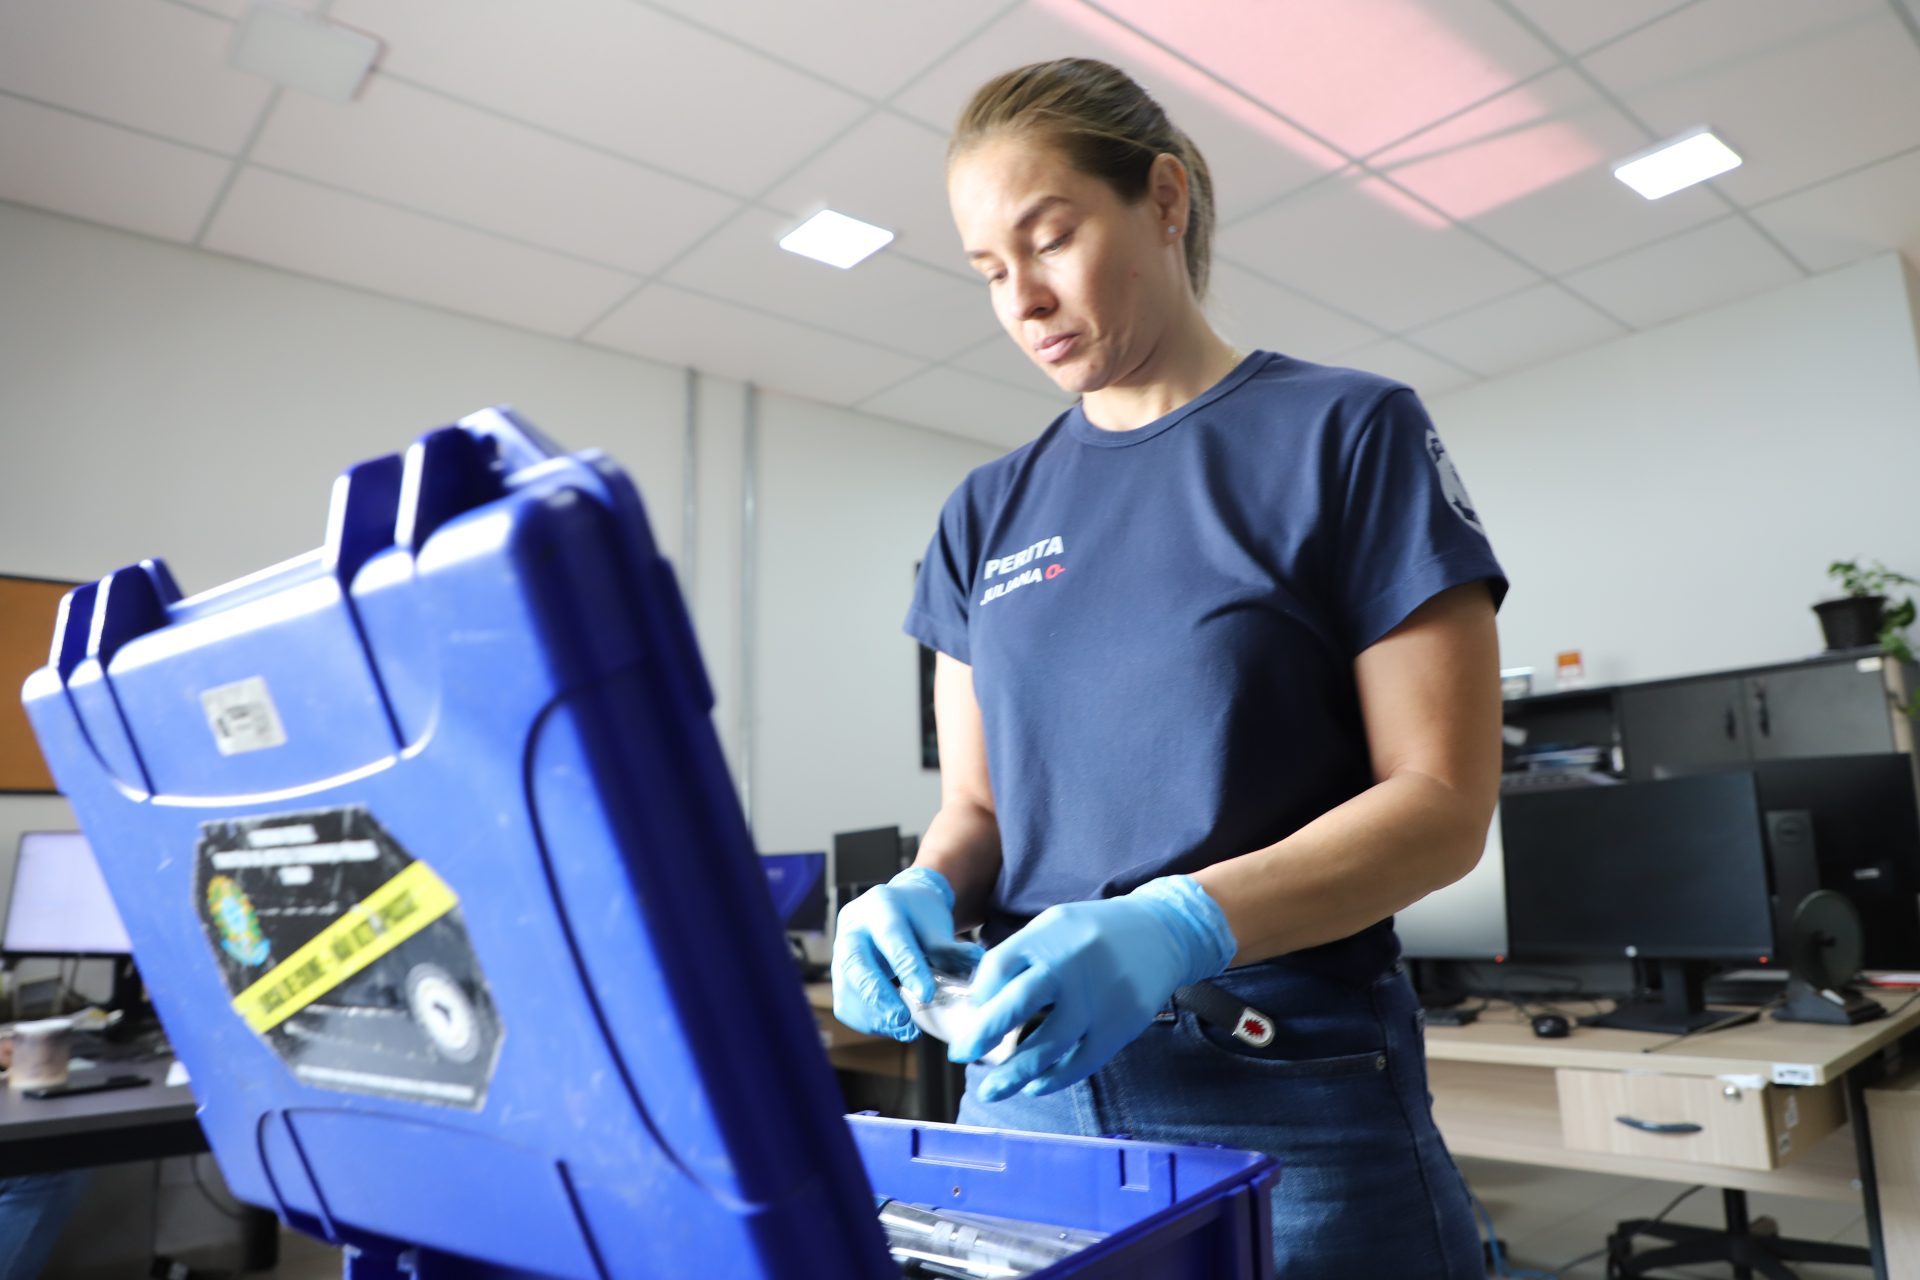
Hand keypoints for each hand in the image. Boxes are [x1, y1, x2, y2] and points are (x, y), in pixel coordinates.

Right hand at [831, 867, 978, 1040]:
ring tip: (904, 1029)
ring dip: (874, 1015)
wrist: (897, 911)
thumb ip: (948, 946)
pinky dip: (867, 1020)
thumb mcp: (935, 924)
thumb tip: (975, 960)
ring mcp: (839, 952)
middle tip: (903, 1021)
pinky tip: (891, 1026)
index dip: (907, 967)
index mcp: (880, 905)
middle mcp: (852, 927)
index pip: (891, 937)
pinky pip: (845, 1003)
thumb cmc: (918, 917)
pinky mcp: (838, 976)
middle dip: (879, 996)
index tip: (926, 994)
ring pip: (847, 987)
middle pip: (856, 963)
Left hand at [949, 875, 1235, 1100]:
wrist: (1160, 933)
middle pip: (1015, 1006)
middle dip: (982, 1035)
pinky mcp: (1118, 1026)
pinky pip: (1079, 1062)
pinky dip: (1052, 1079)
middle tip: (961, 1055)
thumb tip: (981, 1001)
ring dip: (1013, 1074)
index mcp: (1047, 936)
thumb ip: (1020, 956)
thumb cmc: (1094, 935)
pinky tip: (1033, 1086)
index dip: (978, 994)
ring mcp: (1095, 999)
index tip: (972, 1013)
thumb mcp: (1054, 926)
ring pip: (1046, 1046)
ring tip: (990, 1091)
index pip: (997, 967)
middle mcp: (1069, 966)